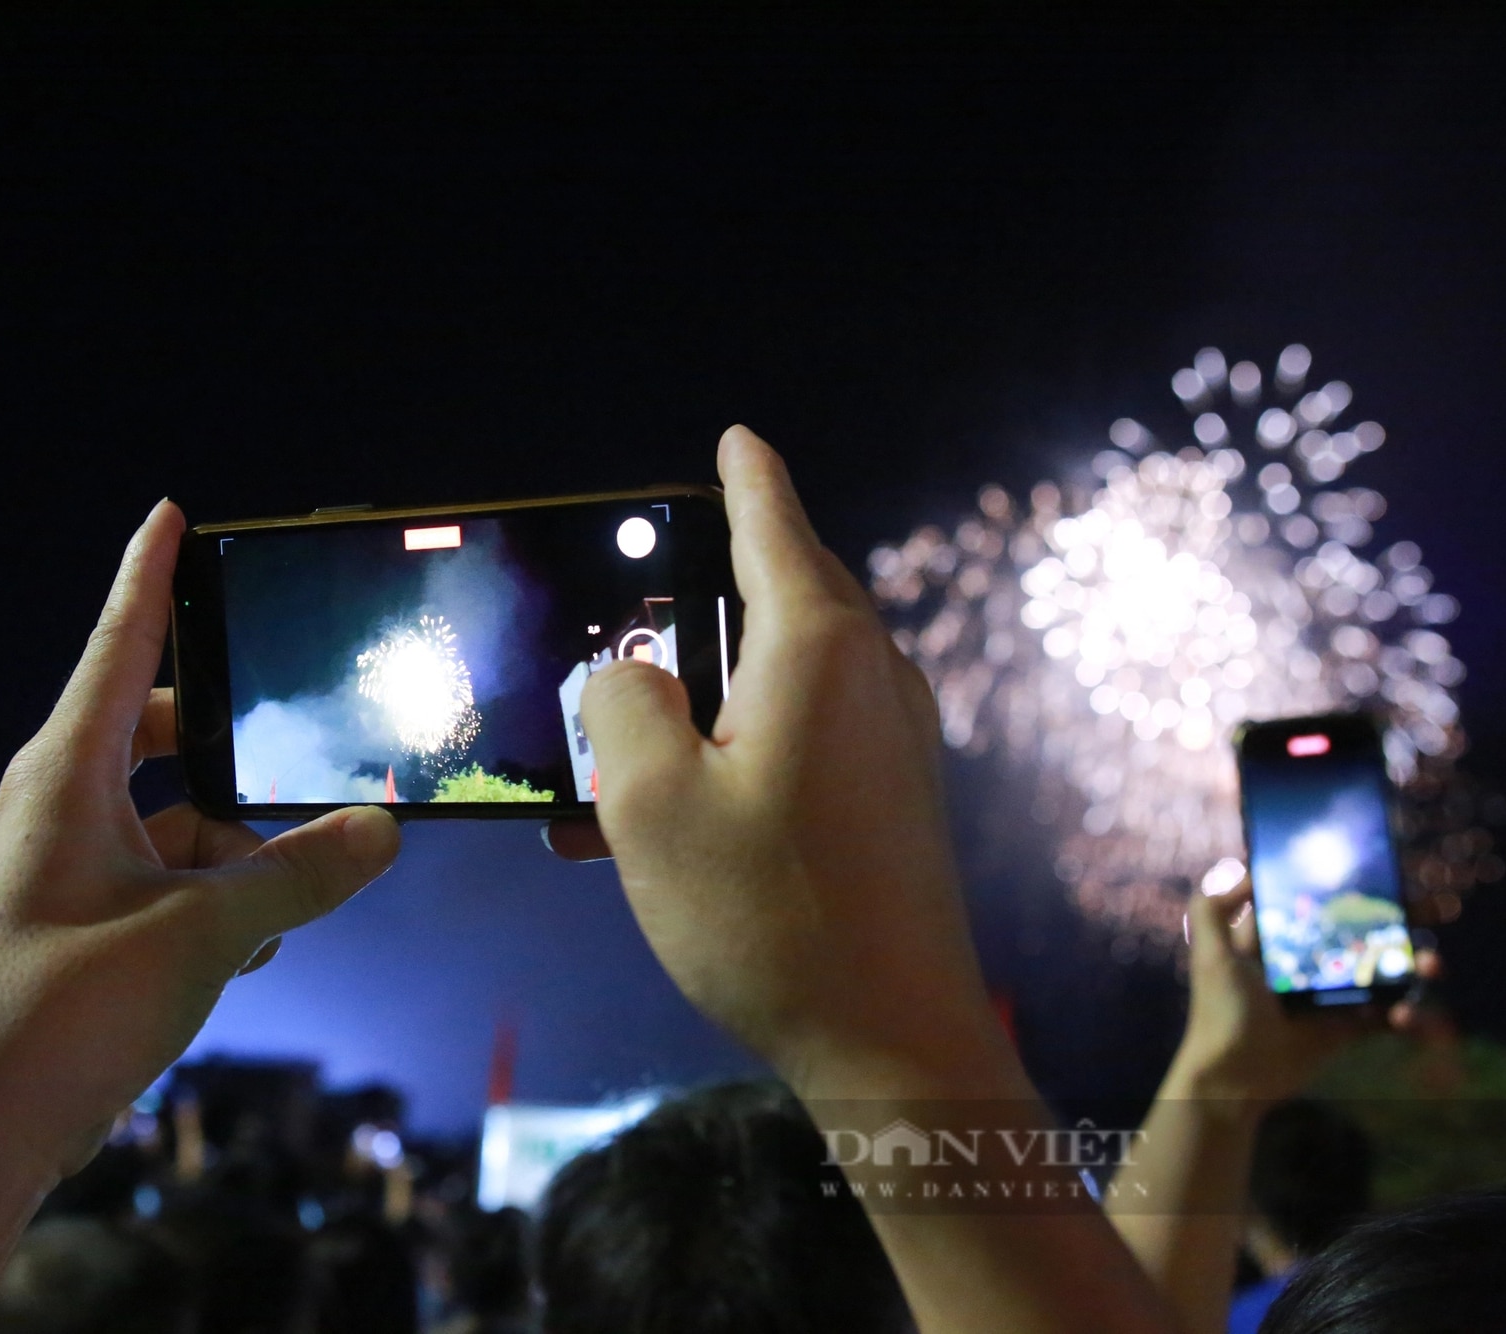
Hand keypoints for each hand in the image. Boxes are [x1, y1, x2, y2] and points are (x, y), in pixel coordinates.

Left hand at [0, 500, 400, 1183]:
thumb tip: (377, 831)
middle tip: (312, 751)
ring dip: (243, 849)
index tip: (172, 514)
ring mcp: (73, 868)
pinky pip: (172, 879)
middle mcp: (63, 806)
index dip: (152, 577)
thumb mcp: (200, 937)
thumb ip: (297, 879)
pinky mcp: (87, 926)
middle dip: (241, 750)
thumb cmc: (52, 1018)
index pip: (120, 644)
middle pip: (169, 732)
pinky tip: (254, 949)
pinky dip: (220, 902)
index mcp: (66, 775)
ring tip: (298, 891)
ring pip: (182, 819)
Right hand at [565, 426, 1014, 1093]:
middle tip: (634, 620)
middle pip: (780, 599)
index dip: (745, 477)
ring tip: (610, 775)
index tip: (737, 436)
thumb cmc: (770, 919)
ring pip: (778, 682)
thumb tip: (631, 676)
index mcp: (818, 650)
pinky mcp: (893, 800)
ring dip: (698, 709)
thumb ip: (620, 705)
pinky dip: (732, 758)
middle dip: (701, 606)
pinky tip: (668, 822)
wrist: (895, 1041)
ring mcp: (893, 741)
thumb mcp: (650, 802)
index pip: (775, 527)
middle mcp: (872, 677)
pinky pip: (799, 742)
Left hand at [1171, 876, 1436, 1111]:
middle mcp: (1308, 963)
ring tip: (1432, 966)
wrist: (1233, 1080)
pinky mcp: (1344, 1028)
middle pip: (1361, 934)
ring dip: (1414, 966)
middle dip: (1399, 923)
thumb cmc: (1220, 1013)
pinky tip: (1408, 1016)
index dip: (1351, 890)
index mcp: (1280, 941)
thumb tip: (1247, 869)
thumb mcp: (1210, 957)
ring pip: (1382, 971)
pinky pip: (1385, 1015)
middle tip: (1435, 913)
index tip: (1390, 876)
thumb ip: (1212, 910)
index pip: (1321, 906)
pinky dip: (1406, 1014)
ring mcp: (1330, 995)